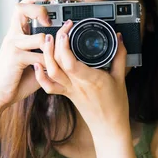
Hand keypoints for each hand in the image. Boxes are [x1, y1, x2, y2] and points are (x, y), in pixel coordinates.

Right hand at [0, 0, 50, 112]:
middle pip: (21, 8)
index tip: (49, 1)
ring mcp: (12, 45)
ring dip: (53, 47)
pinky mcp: (15, 58)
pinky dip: (48, 64)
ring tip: (57, 53)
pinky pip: (40, 57)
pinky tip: (48, 69)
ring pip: (39, 37)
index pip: (21, 6)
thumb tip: (64, 46)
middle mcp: (12, 36)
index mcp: (15, 34)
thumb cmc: (15, 79)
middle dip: (39, 10)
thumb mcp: (31, 61)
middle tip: (50, 22)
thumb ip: (44, 52)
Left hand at [33, 20, 130, 139]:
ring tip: (47, 40)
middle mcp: (77, 85)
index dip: (64, 46)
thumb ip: (119, 56)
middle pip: (58, 64)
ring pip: (51, 73)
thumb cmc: (116, 105)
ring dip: (46, 56)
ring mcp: (69, 90)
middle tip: (58, 30)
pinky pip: (48, 87)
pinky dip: (40, 76)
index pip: (72, 63)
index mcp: (92, 79)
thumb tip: (119, 38)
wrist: (109, 127)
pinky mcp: (65, 94)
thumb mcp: (121, 78)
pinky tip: (37, 64)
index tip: (67, 31)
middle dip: (54, 45)